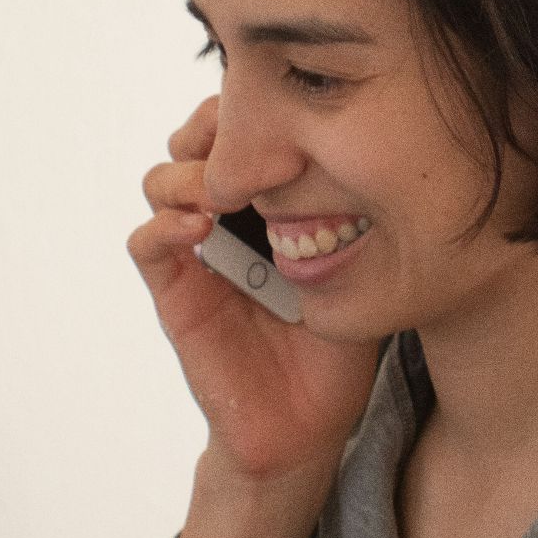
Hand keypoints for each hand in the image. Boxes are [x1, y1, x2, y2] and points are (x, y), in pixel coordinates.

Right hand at [127, 95, 381, 478]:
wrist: (308, 427)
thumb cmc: (339, 349)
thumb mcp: (361, 269)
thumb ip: (358, 216)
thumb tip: (389, 151)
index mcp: (268, 205)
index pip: (243, 132)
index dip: (253, 111)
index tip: (283, 110)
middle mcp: (226, 220)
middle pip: (194, 141)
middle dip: (213, 127)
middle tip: (243, 135)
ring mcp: (196, 254)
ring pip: (162, 180)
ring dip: (188, 172)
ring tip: (222, 187)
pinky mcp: (175, 294)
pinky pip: (148, 243)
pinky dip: (165, 224)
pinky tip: (200, 227)